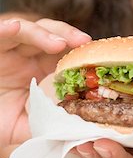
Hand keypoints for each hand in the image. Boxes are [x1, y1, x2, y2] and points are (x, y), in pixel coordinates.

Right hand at [0, 16, 91, 146]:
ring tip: (58, 43)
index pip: (64, 52)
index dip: (81, 52)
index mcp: (40, 67)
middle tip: (84, 41)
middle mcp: (27, 53)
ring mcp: (9, 48)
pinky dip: (6, 28)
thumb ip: (47, 124)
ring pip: (30, 29)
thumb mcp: (23, 126)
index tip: (98, 57)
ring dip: (45, 33)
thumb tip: (79, 130)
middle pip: (52, 34)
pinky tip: (14, 27)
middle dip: (69, 35)